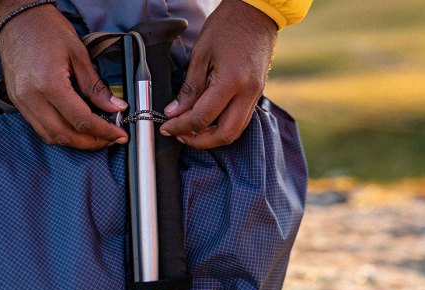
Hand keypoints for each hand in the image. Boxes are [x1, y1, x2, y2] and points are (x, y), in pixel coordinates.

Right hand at [0, 0, 127, 148]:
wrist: (17, 17)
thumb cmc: (46, 29)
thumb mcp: (79, 54)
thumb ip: (97, 87)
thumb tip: (116, 108)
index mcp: (49, 84)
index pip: (82, 120)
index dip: (104, 132)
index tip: (119, 135)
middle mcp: (32, 97)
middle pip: (65, 135)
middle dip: (91, 143)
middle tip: (110, 139)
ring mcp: (22, 102)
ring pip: (51, 137)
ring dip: (75, 142)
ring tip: (95, 137)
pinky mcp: (17, 102)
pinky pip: (40, 128)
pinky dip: (60, 134)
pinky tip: (75, 128)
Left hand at [159, 0, 277, 148]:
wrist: (257, 12)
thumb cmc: (228, 25)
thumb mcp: (201, 53)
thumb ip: (189, 88)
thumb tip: (175, 111)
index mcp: (230, 82)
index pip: (202, 117)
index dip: (181, 126)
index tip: (167, 127)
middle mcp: (247, 93)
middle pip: (224, 135)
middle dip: (199, 141)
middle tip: (179, 135)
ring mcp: (255, 95)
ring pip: (235, 131)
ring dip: (212, 137)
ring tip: (191, 130)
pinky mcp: (257, 93)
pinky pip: (241, 120)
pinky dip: (223, 126)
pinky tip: (208, 120)